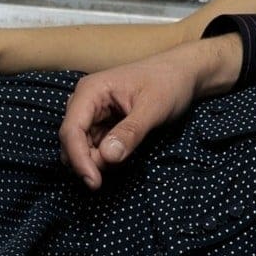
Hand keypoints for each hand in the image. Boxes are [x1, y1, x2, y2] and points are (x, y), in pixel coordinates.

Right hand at [58, 47, 201, 189]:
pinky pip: (96, 145)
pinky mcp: (103, 122)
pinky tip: (127, 150)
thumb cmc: (170, 83)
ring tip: (129, 151)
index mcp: (91, 91)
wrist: (184, 72)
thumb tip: (107, 157)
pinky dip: (108, 154)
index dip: (78, 159)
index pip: (71, 131)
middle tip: (120, 166)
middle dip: (91, 160)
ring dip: (100, 159)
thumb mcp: (154, 107)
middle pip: (73, 142)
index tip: (94, 182)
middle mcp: (85, 101)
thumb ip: (130, 132)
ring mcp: (93, 113)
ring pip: (83, 147)